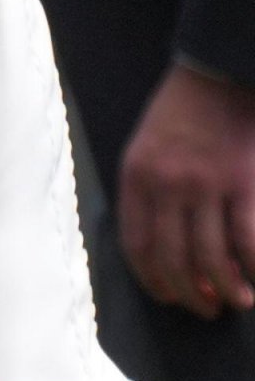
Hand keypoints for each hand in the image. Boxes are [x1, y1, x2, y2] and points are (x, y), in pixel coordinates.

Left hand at [118, 62, 254, 318]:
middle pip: (173, 259)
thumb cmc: (183, 110)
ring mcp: (207, 185)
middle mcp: (167, 185)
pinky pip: (249, 239)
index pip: (137, 245)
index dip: (152, 280)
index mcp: (137, 177)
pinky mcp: (245, 181)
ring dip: (225, 290)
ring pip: (211, 257)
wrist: (218, 70)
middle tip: (205, 310)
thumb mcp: (146, 147)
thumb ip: (149, 191)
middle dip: (189, 295)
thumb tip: (165, 246)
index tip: (167, 296)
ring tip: (237, 301)